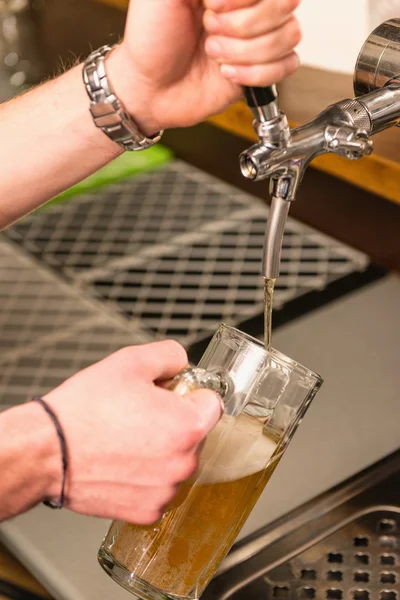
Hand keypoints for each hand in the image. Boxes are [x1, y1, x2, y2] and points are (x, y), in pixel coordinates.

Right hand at [43, 340, 222, 523]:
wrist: (47, 451)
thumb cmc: (84, 411)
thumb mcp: (131, 361)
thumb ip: (170, 355)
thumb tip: (182, 362)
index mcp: (187, 425)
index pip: (212, 403)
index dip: (190, 394)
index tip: (171, 395)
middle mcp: (183, 462)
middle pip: (195, 434)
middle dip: (174, 422)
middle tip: (140, 414)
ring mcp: (165, 490)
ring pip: (176, 461)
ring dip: (160, 451)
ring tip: (125, 438)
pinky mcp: (146, 511)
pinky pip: (158, 487)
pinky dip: (144, 477)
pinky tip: (120, 462)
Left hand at [108, 0, 301, 133]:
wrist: (149, 88)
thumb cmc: (151, 39)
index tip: (211, 5)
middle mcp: (248, 6)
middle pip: (285, 3)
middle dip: (242, 25)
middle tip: (209, 32)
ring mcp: (258, 37)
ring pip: (289, 35)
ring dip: (246, 51)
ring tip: (214, 55)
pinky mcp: (262, 69)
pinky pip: (288, 65)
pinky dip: (257, 73)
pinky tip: (228, 74)